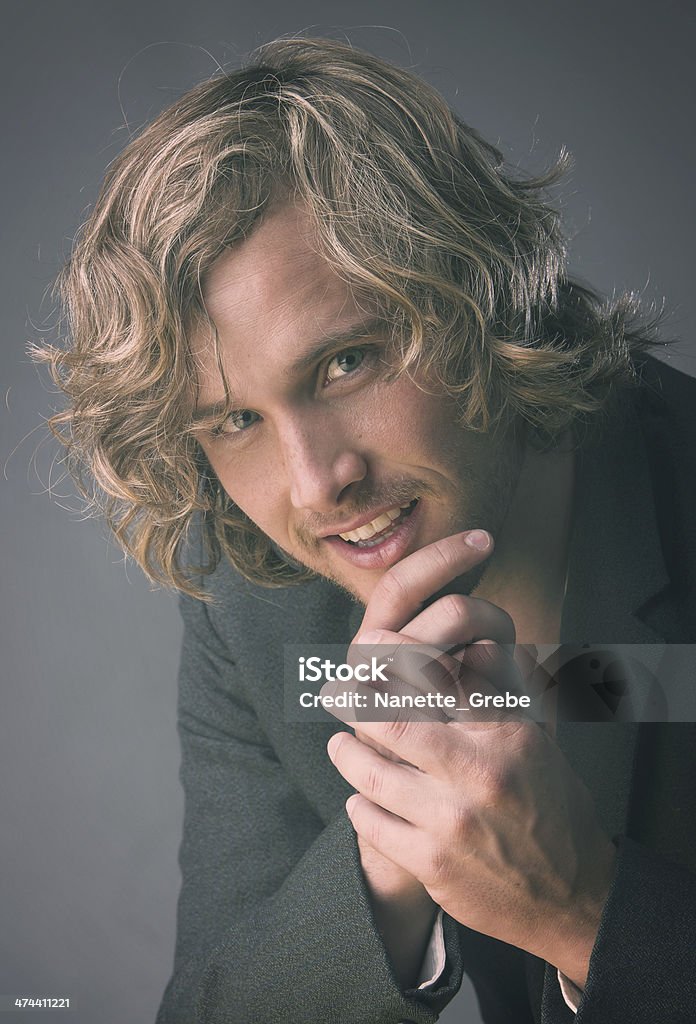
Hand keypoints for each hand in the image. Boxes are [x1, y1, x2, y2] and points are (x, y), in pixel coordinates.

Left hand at [325, 530, 616, 988]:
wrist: (574, 899)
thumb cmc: (554, 808)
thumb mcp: (539, 742)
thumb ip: (502, 698)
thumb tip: (475, 645)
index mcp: (508, 735)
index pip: (440, 680)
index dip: (396, 657)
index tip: (369, 646)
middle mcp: (480, 772)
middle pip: (393, 720)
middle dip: (353, 700)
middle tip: (334, 691)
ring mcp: (452, 820)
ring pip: (372, 773)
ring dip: (346, 753)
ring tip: (339, 744)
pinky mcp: (431, 863)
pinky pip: (372, 822)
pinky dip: (358, 805)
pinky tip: (357, 797)